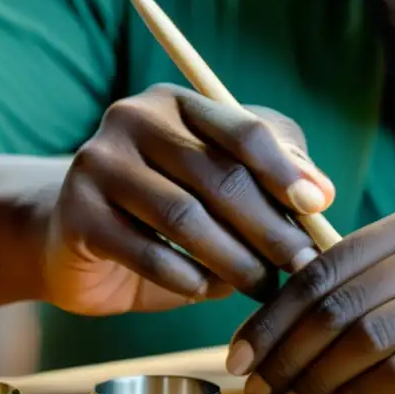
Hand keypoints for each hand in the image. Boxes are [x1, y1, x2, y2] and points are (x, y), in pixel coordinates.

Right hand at [41, 84, 334, 315]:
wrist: (73, 234)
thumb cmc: (167, 205)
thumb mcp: (220, 181)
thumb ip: (271, 174)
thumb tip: (321, 194)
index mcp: (178, 103)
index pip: (243, 130)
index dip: (285, 170)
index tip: (318, 208)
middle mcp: (135, 119)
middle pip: (219, 176)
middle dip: (269, 227)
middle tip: (302, 265)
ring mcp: (99, 164)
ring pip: (184, 216)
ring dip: (234, 259)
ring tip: (263, 287)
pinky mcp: (78, 214)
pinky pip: (147, 252)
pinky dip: (187, 278)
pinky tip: (208, 291)